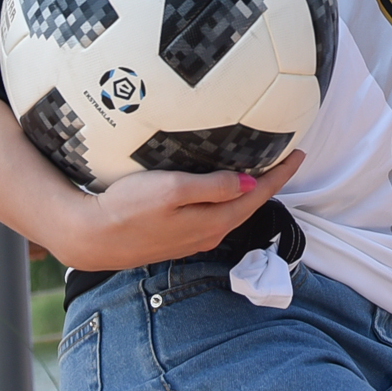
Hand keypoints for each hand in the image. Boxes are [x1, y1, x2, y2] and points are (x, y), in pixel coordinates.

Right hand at [56, 151, 303, 271]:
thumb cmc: (128, 208)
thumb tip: (249, 183)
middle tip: (287, 158)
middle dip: (271, 182)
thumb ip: (213, 187)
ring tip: (263, 171)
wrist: (92, 237)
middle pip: (249, 205)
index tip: (299, 153)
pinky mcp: (178, 238)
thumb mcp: (173, 189)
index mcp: (213, 221)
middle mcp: (209, 235)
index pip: (258, 195)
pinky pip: (215, 217)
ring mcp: (193, 239)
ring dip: (250, 192)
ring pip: (232, 212)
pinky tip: (225, 190)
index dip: (281, 174)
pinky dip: (229, 201)